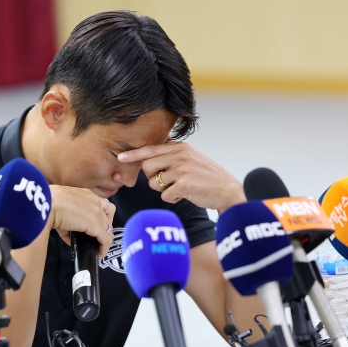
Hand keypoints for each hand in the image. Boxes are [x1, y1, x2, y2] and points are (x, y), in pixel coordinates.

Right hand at [48, 186, 115, 256]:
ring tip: (99, 248)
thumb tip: (69, 234)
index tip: (96, 226)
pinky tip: (99, 254)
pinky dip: (103, 248)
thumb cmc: (48, 201)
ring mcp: (97, 213)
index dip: (102, 216)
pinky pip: (105, 239)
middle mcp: (95, 201)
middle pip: (108, 217)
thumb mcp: (60, 207)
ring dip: (105, 239)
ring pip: (108, 229)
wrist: (47, 202)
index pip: (102, 205)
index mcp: (86, 194)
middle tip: (97, 238)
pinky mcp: (95, 225)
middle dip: (104, 228)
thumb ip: (67, 218)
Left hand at [118, 140, 245, 211]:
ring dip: (163, 190)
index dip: (133, 154)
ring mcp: (182, 169)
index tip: (120, 157)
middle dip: (152, 178)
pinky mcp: (184, 184)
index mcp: (180, 147)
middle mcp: (180, 155)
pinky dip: (172, 198)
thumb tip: (150, 152)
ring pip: (153, 183)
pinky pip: (164, 195)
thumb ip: (172, 153)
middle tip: (168, 182)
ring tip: (179, 188)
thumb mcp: (191, 157)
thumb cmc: (206, 176)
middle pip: (147, 168)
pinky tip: (184, 195)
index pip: (150, 149)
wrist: (227, 190)